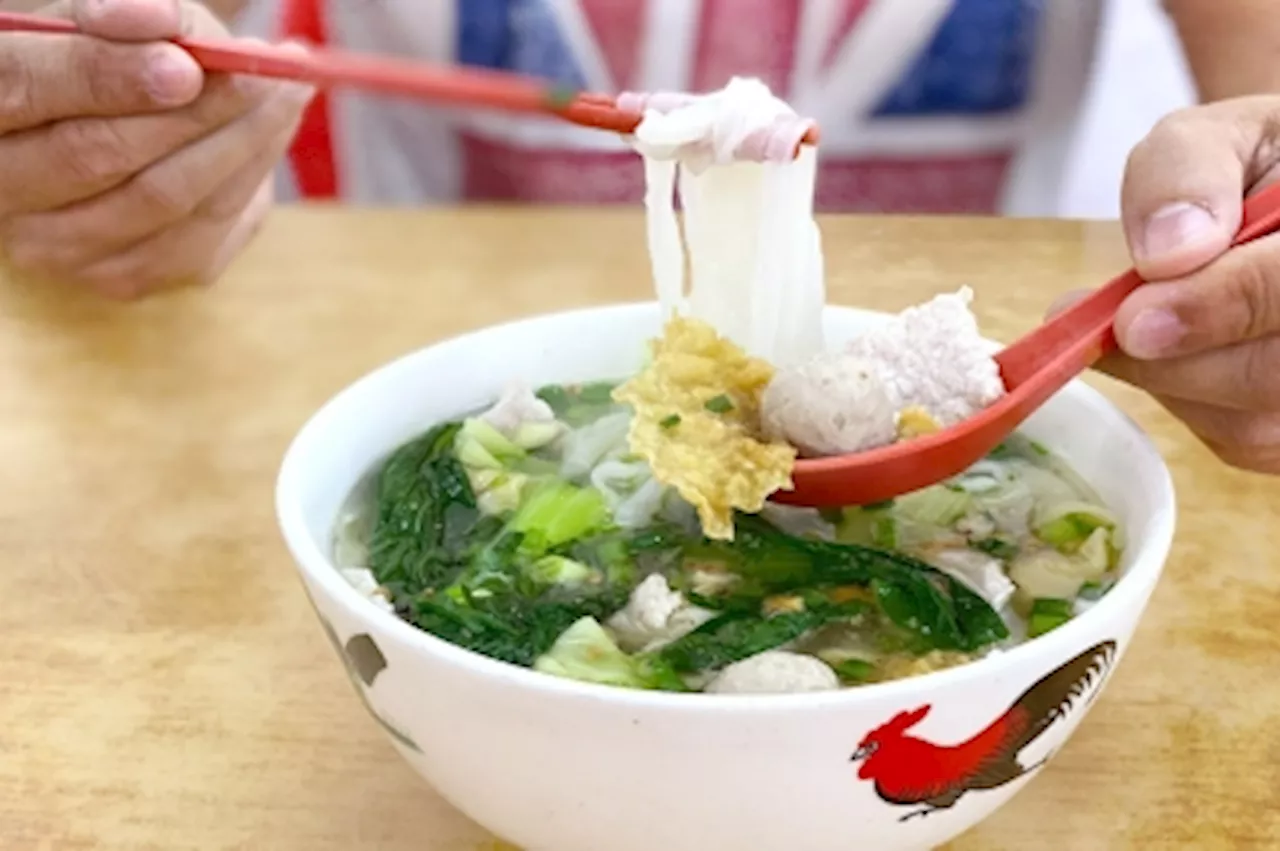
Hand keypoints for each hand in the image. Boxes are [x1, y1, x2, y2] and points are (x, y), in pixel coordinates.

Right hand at [0, 0, 313, 298]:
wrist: (111, 130)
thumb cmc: (107, 65)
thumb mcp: (106, 25)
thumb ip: (125, 18)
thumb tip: (167, 29)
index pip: (25, 84)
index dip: (108, 74)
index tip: (186, 64)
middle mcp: (3, 185)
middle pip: (99, 152)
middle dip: (197, 109)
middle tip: (264, 72)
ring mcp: (56, 246)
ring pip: (162, 198)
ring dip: (241, 141)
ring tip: (286, 89)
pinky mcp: (120, 278)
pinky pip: (201, 234)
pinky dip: (250, 177)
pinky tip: (273, 132)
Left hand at [1051, 96, 1279, 473]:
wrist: (1276, 201)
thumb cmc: (1251, 169)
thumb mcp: (1217, 138)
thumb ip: (1185, 172)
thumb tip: (1167, 253)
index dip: (1220, 306)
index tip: (1133, 317)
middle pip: (1273, 374)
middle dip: (1179, 356)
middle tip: (1111, 326)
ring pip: (1257, 425)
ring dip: (1176, 380)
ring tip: (1144, 322)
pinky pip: (1246, 442)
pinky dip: (1191, 403)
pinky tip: (1178, 351)